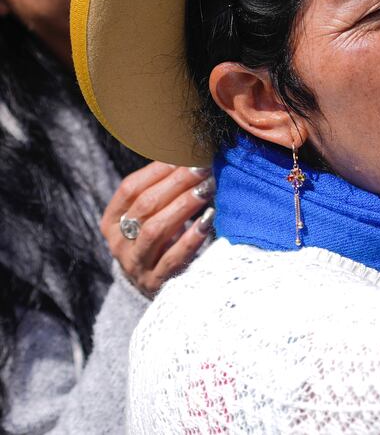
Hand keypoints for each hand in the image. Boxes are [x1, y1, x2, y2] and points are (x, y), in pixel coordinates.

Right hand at [99, 162, 212, 296]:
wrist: (156, 286)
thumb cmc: (160, 238)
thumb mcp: (152, 214)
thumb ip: (163, 187)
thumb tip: (189, 150)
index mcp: (112, 221)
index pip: (130, 188)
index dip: (157, 169)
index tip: (185, 153)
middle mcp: (119, 243)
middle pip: (145, 206)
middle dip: (177, 182)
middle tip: (203, 166)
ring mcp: (136, 264)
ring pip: (155, 230)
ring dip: (184, 205)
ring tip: (208, 187)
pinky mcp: (157, 282)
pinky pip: (173, 258)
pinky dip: (192, 237)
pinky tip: (209, 220)